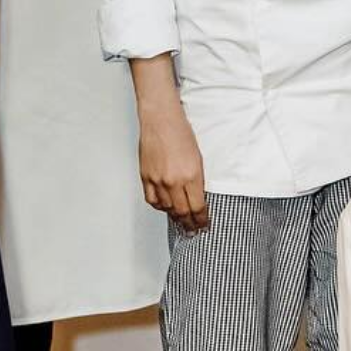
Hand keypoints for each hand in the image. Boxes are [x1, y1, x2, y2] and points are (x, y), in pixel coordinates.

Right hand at [138, 105, 208, 232]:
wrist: (161, 120)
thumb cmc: (181, 133)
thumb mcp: (198, 157)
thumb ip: (196, 179)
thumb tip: (197, 196)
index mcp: (191, 175)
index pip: (198, 206)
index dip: (202, 219)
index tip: (205, 225)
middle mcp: (174, 181)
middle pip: (182, 211)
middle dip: (190, 223)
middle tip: (195, 229)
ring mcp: (158, 180)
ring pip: (167, 208)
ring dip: (175, 216)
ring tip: (182, 222)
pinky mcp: (146, 177)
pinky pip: (152, 200)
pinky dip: (160, 206)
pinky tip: (165, 208)